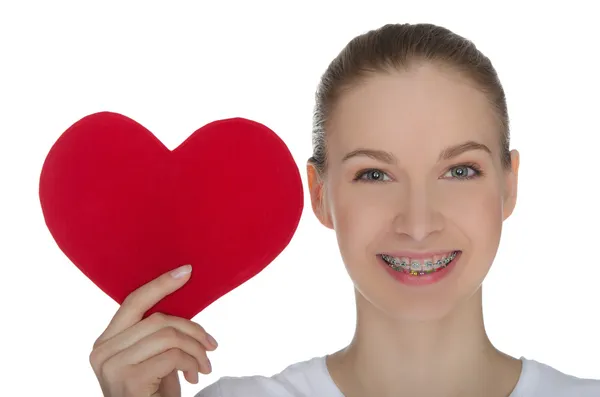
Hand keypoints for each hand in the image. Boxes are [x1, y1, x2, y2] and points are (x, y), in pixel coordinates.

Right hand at [89, 265, 217, 396]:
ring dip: (197, 349)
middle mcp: (102, 351)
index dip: (161, 284)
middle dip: (193, 329)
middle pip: (159, 319)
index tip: (187, 271)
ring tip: (205, 365)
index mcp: (106, 342)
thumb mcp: (152, 359)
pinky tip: (195, 376)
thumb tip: (184, 302)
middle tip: (211, 346)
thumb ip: (157, 334)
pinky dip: (193, 362)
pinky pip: (173, 355)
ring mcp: (112, 365)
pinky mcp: (128, 379)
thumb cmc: (151, 394)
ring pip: (169, 335)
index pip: (134, 301)